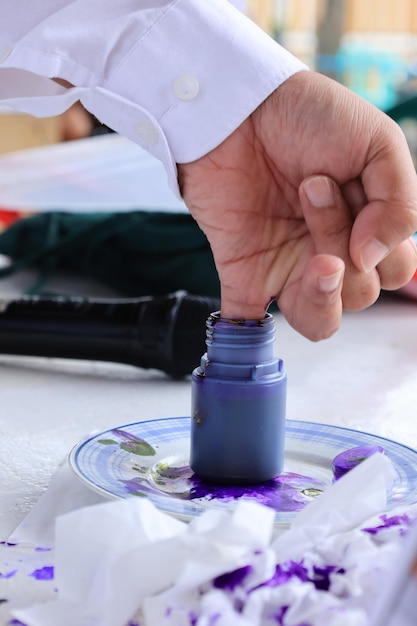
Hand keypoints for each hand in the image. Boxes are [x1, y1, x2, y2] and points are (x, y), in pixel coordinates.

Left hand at [178, 71, 416, 339]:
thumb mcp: (378, 144)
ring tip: (302, 208)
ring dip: (318, 280)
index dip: (386, 249)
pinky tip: (252, 319)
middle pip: (359, 294)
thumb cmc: (309, 114)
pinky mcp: (244, 270)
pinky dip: (246, 333)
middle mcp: (329, 252)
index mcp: (365, 228)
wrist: (238, 103)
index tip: (362, 198)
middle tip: (315, 185)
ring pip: (319, 319)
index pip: (394, 271)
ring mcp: (287, 266)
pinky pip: (247, 320)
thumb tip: (373, 260)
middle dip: (343, 241)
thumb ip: (399, 205)